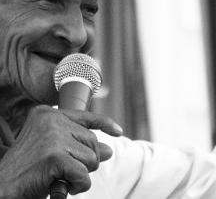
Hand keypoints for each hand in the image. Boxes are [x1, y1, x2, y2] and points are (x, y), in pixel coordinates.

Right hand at [0, 105, 121, 198]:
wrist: (2, 187)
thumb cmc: (29, 170)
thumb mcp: (56, 151)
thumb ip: (80, 146)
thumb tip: (109, 150)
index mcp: (48, 114)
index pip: (85, 115)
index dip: (104, 123)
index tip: (118, 131)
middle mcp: (50, 119)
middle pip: (92, 141)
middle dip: (85, 160)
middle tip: (65, 170)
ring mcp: (52, 136)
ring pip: (91, 158)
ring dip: (81, 174)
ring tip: (60, 177)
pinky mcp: (54, 156)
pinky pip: (83, 175)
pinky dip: (77, 186)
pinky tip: (60, 186)